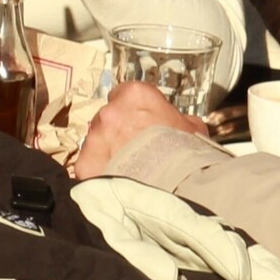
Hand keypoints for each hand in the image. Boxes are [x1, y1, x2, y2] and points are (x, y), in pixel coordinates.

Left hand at [75, 80, 207, 178]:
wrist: (173, 184)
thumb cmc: (185, 154)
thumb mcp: (193, 128)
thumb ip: (179, 119)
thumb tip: (183, 123)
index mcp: (136, 95)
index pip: (125, 94)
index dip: (133, 111)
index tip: (141, 123)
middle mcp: (110, 111)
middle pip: (108, 118)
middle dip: (119, 132)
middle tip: (136, 149)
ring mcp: (95, 137)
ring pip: (96, 141)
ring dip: (108, 151)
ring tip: (127, 168)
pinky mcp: (87, 163)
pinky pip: (89, 165)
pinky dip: (99, 172)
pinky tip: (115, 180)